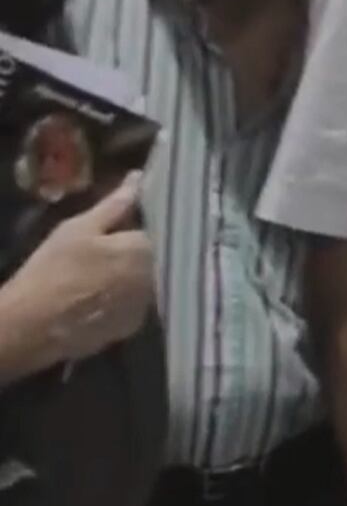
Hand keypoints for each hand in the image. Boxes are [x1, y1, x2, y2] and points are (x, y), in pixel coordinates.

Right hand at [6, 177, 152, 368]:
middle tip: (104, 252)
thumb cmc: (53, 269)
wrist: (31, 325)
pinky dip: (122, 299)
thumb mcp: (78, 228)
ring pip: (145, 281)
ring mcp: (145, 305)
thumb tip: (137, 178)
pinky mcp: (131, 328)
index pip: (154, 228)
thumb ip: (114, 204)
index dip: (135, 226)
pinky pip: (133, 305)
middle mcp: (155, 277)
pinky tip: (98, 297)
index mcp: (146, 248)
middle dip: (136, 251)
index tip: (117, 228)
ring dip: (131, 275)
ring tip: (100, 275)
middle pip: (153, 256)